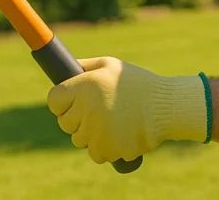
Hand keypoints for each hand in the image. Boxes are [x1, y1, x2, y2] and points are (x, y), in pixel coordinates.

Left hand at [47, 56, 207, 164]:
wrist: (165, 106)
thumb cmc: (137, 83)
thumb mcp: (110, 65)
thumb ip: (85, 67)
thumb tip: (65, 70)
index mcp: (83, 87)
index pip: (54, 100)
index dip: (62, 101)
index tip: (72, 101)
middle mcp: (85, 110)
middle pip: (64, 122)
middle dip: (76, 118)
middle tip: (97, 110)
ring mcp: (95, 132)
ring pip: (79, 139)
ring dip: (90, 134)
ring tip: (112, 121)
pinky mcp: (106, 150)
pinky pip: (95, 153)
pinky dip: (104, 148)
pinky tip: (118, 134)